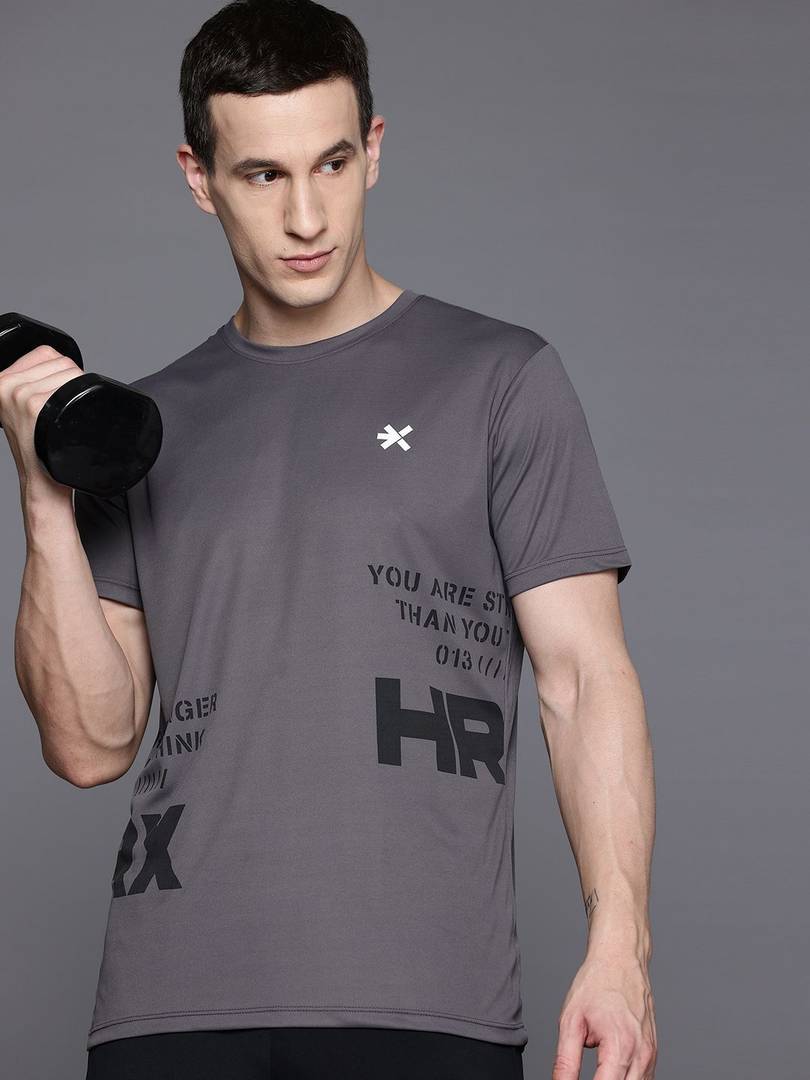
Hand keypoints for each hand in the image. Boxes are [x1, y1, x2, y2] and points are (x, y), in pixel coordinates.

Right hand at [0, 343, 84, 498]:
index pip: (43, 352)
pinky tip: (71, 415)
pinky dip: (83, 396)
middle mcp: (5, 386)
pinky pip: (73, 384)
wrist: (41, 482)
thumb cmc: (38, 449)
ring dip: (81, 389)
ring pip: (69, 371)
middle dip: (73, 380)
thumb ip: (28, 387)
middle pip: (60, 361)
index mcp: (0, 383)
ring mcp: (19, 395)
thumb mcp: (20, 412)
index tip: (59, 394)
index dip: (62, 370)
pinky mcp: (34, 405)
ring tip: (67, 416)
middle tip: (66, 410)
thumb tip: (53, 366)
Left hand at [551, 952, 657, 1078]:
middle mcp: (641, 1054)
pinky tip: (610, 1073)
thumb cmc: (596, 984)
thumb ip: (565, 1061)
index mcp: (620, 1046)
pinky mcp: (652, 1052)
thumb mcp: (571, 1021)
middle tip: (586, 1076)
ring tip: (597, 1072)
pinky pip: (643, 1079)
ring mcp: (650, 1054)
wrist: (620, 958)